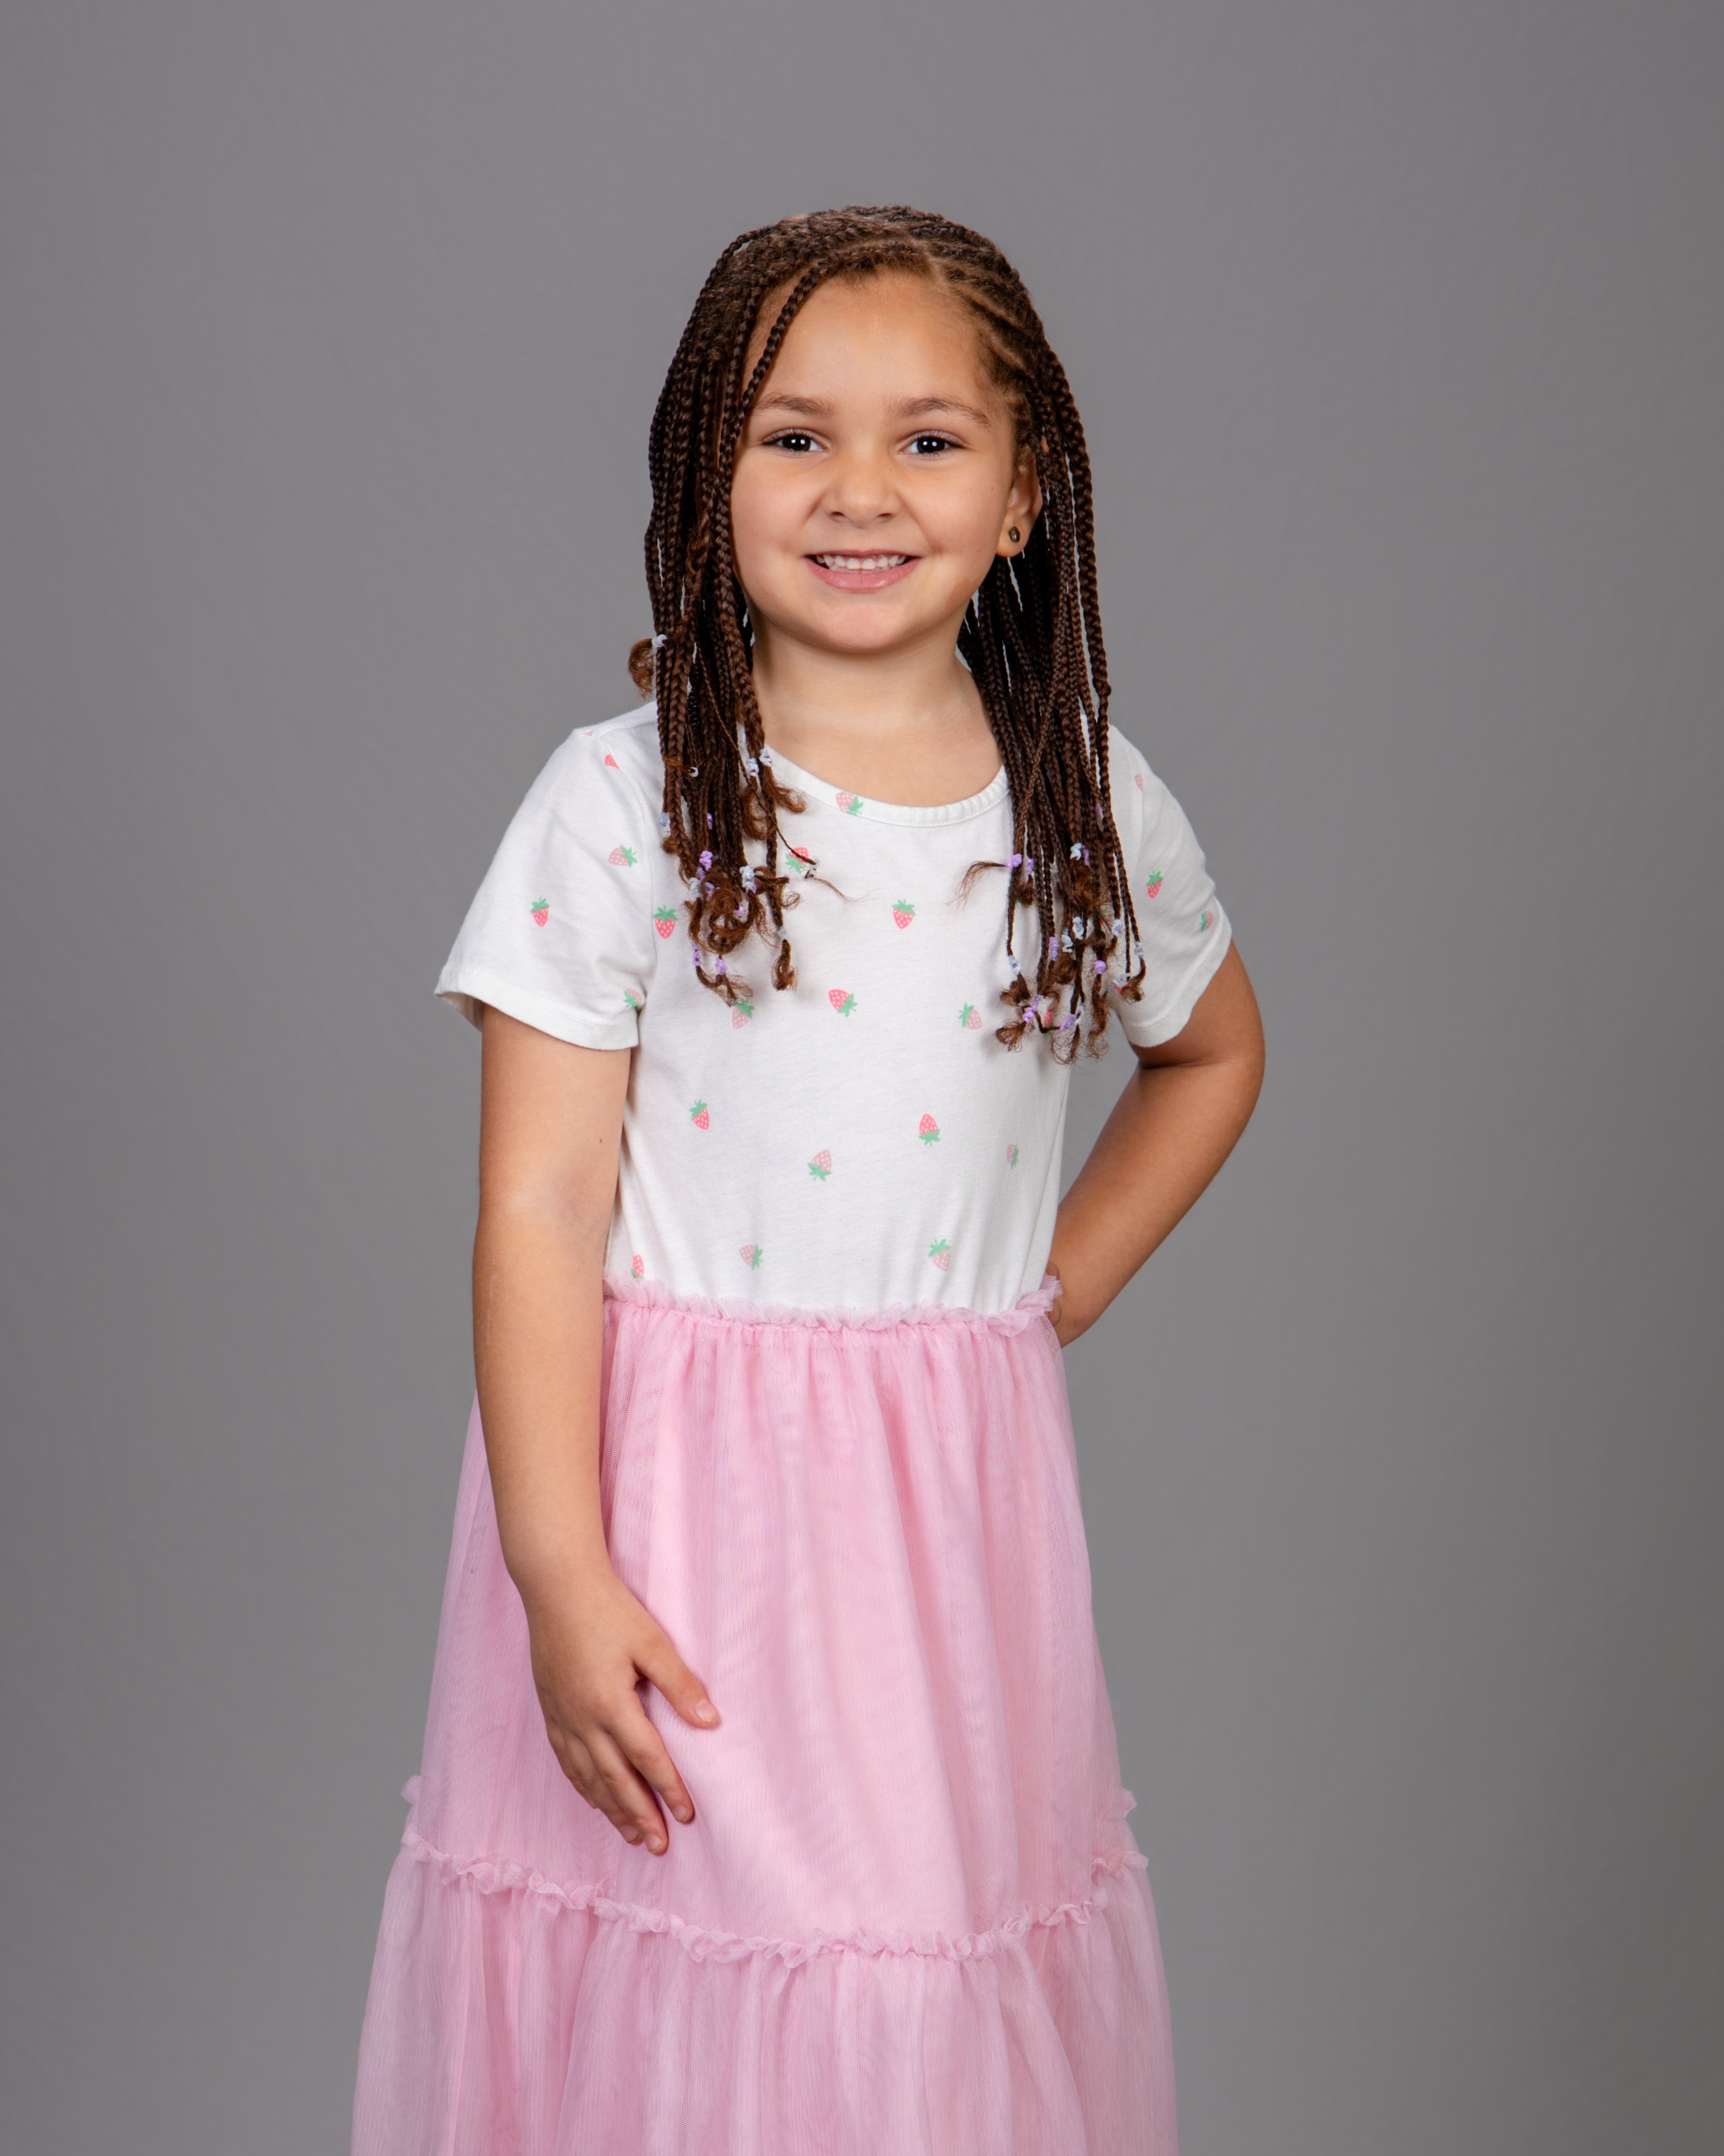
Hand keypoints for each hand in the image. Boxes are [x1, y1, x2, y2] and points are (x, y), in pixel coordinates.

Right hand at [523, 1562, 718, 1854]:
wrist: (555, 1586)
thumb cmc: (608, 1608)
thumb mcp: (652, 1641)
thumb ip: (679, 1684)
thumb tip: (710, 1722)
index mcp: (610, 1704)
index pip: (647, 1759)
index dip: (668, 1789)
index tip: (687, 1815)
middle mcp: (582, 1719)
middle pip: (615, 1779)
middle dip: (639, 1815)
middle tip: (659, 1845)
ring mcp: (561, 1717)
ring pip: (588, 1776)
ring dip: (611, 1809)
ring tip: (631, 1835)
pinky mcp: (550, 1709)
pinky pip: (566, 1761)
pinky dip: (582, 1785)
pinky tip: (593, 1798)